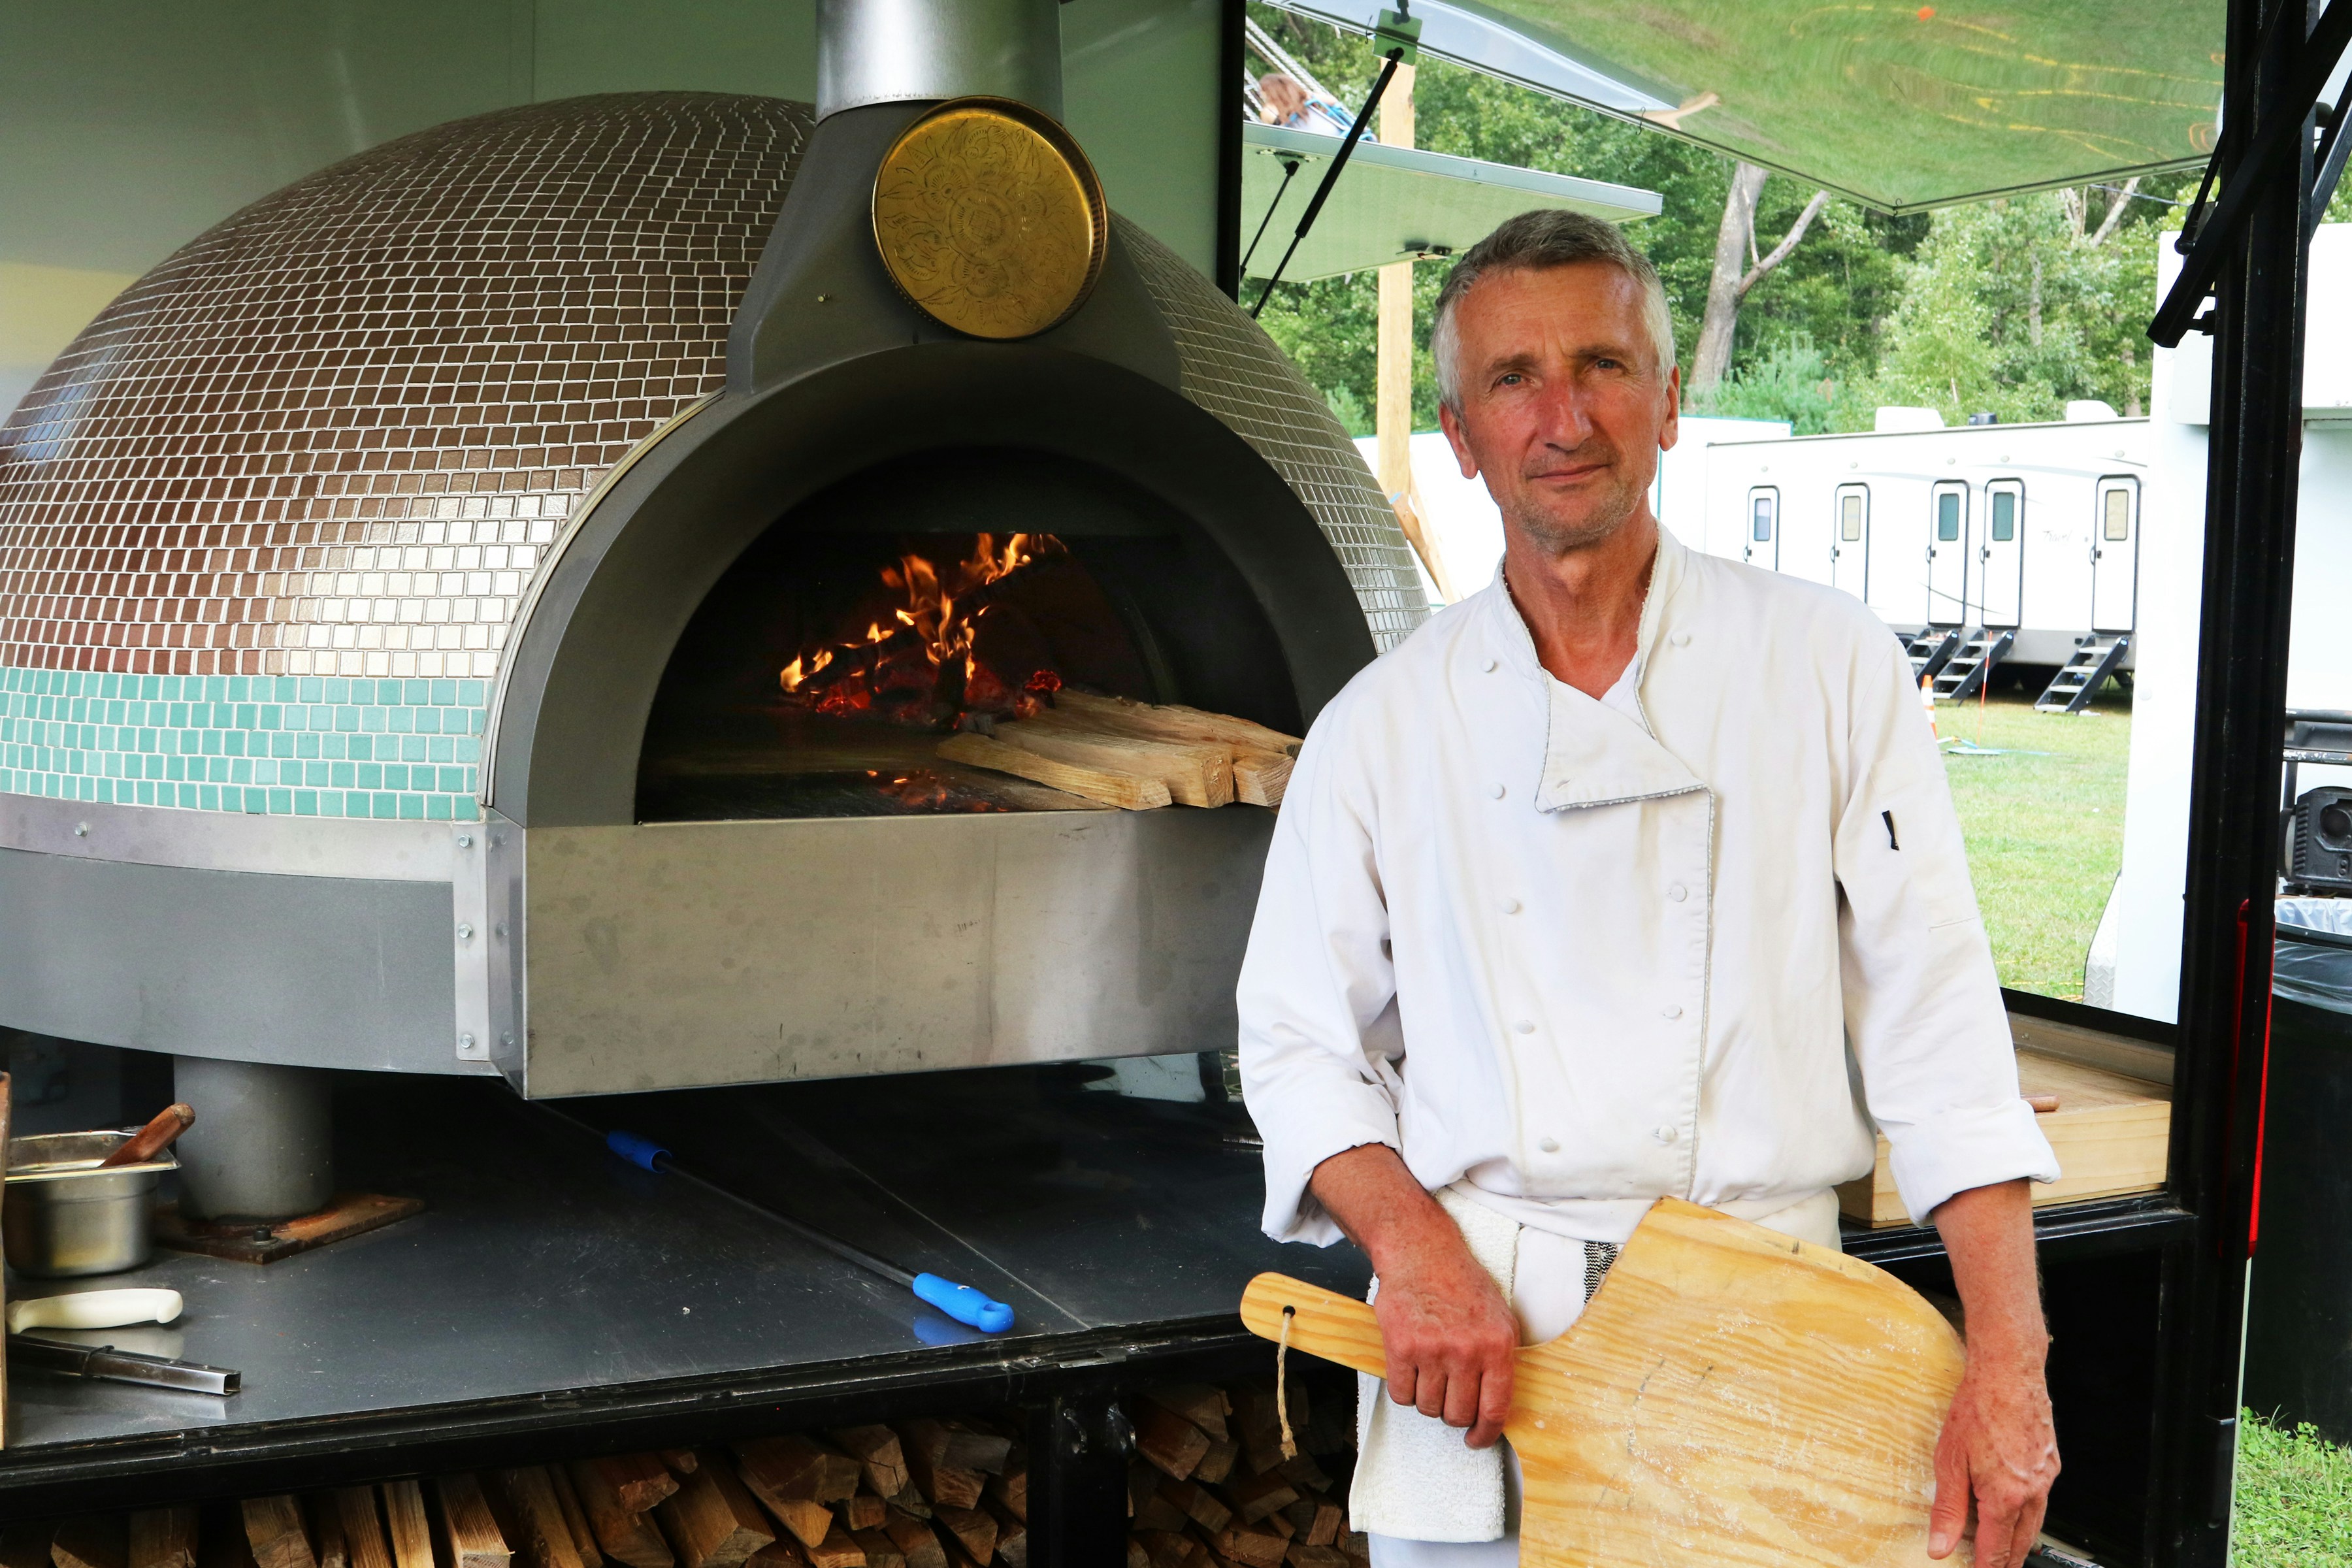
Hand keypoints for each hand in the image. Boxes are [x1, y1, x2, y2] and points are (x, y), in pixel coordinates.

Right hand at [1306, 1143, 1518, 1447]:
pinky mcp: (1401, 1346)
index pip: (1495, 1409)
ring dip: (1427, 1399)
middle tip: (1448, 1394)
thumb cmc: (1461, 1285)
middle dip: (1452, 1412)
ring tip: (1430, 1372)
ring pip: (1428, 1407)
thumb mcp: (1499, 1318)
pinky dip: (1404, 1389)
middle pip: (1457, 1415)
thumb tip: (1496, 1409)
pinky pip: (1402, 1394)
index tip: (1477, 1440)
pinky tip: (1411, 1368)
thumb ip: (1501, 1361)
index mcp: (1498, 1345)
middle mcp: (1467, 1350)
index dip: (1485, 1433)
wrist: (1422, 1253)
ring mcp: (1433, 1349)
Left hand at [1928, 1348, 2058, 1565]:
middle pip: (2020, 1543)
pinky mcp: (2051, 1464)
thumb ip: (1946, 1509)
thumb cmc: (1977, 1409)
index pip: (1996, 1550)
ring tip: (2002, 1550)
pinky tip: (2015, 1510)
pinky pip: (2041, 1500)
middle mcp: (2032, 1492)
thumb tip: (1939, 1545)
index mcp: (2006, 1497)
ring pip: (2035, 1524)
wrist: (2008, 1373)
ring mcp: (2046, 1478)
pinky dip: (2028, 1513)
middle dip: (2006, 1561)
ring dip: (2018, 1540)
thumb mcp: (1949, 1462)